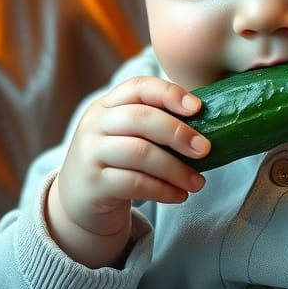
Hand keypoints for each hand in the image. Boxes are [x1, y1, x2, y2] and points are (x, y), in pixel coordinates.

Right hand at [47, 76, 209, 265]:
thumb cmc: (116, 163)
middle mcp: (95, 124)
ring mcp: (90, 153)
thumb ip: (156, 124)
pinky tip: (180, 196)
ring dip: (176, 169)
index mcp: (107, 105)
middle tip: (205, 149)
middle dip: (178, 132)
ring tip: (198, 183)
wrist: (79, 201)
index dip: (169, 93)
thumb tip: (208, 122)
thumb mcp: (127, 136)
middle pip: (141, 117)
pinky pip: (135, 183)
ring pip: (140, 153)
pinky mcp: (93, 184)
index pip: (138, 87)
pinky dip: (163, 190)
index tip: (197, 108)